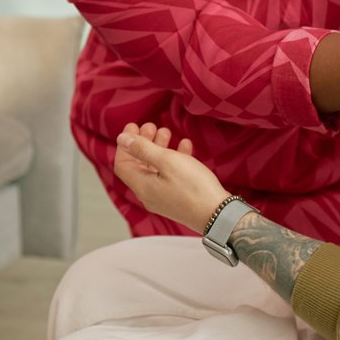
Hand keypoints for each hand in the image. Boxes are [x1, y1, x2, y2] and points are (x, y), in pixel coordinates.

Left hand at [112, 123, 230, 232]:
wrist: (218, 214)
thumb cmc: (193, 187)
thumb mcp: (167, 161)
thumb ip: (143, 149)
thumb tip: (121, 139)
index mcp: (142, 186)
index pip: (122, 164)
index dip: (125, 145)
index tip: (133, 126)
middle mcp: (148, 194)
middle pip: (139, 165)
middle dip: (144, 143)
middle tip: (152, 126)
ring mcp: (163, 198)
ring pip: (155, 169)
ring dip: (159, 149)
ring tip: (167, 132)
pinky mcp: (177, 198)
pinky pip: (169, 176)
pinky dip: (173, 160)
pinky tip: (184, 146)